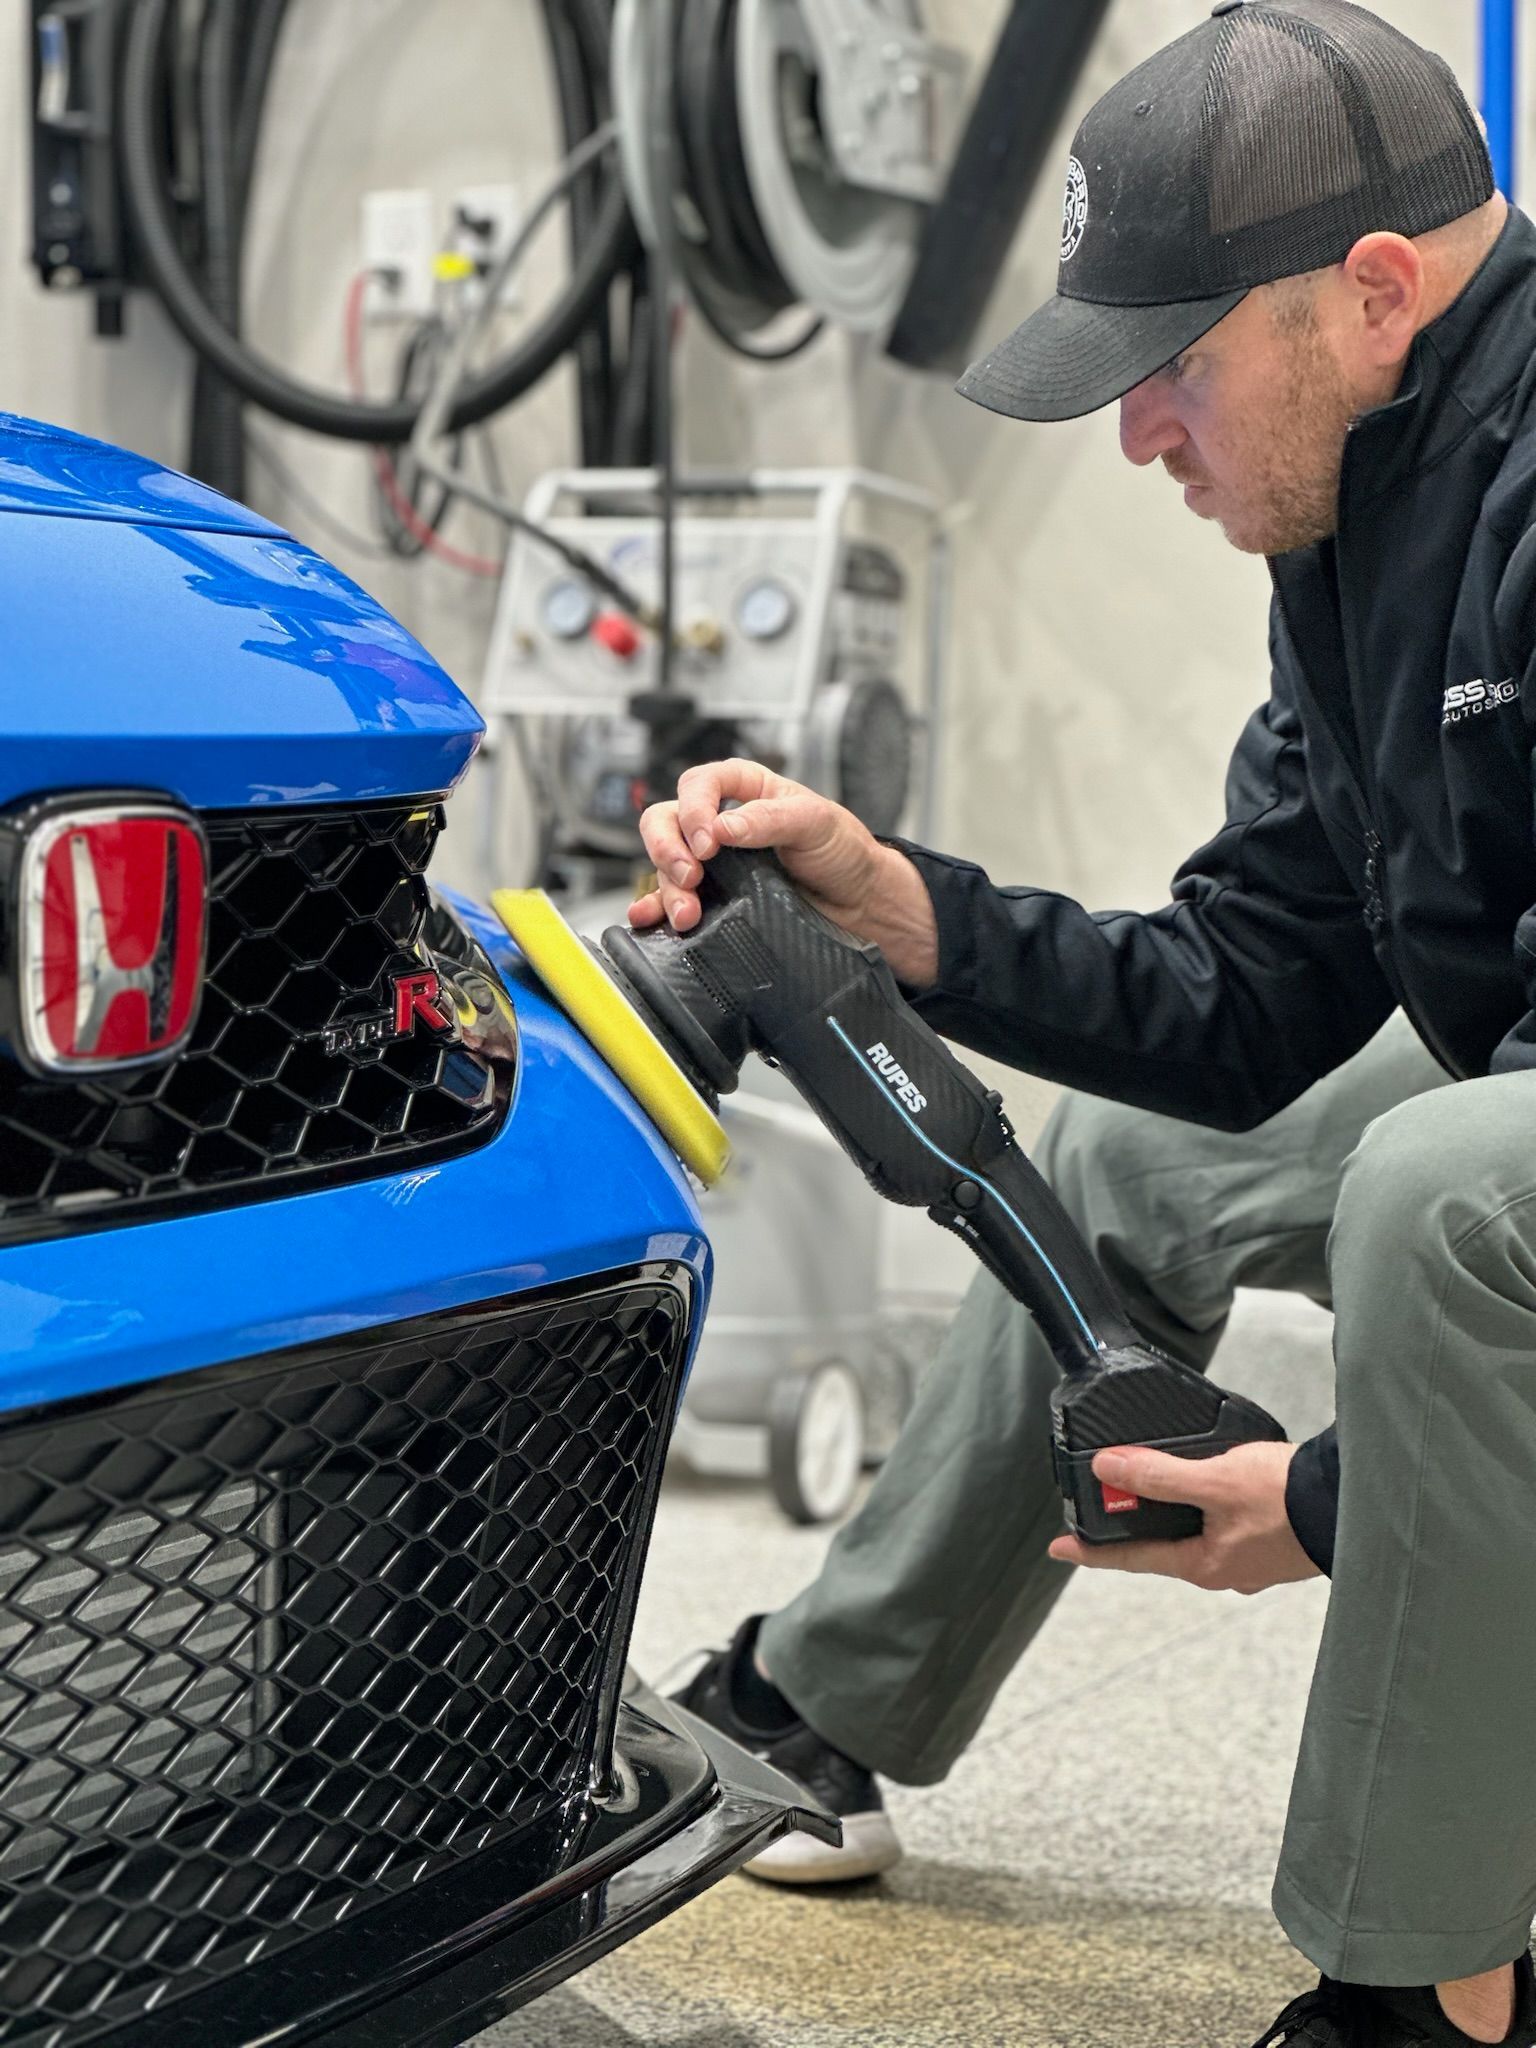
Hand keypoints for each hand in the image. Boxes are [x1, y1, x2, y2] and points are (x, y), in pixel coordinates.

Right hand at [630, 758, 938, 986]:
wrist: (859, 905)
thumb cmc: (843, 851)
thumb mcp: (816, 823)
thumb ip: (769, 819)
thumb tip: (722, 826)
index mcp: (745, 789)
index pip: (700, 784)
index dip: (695, 810)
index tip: (708, 842)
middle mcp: (721, 821)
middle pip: (667, 820)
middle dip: (668, 848)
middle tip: (690, 876)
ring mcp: (713, 863)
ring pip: (665, 863)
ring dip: (667, 888)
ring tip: (688, 914)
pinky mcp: (712, 898)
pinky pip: (669, 898)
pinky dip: (653, 907)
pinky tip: (649, 917)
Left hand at [1047, 1441, 1321, 1594]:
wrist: (1352, 1502)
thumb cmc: (1287, 1499)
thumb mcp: (1213, 1480)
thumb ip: (1158, 1475)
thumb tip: (1108, 1468)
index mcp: (1204, 1565)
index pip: (1132, 1559)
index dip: (1092, 1551)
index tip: (1059, 1550)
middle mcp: (1224, 1570)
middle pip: (1162, 1545)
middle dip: (1136, 1521)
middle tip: (1108, 1496)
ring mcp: (1250, 1559)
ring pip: (1195, 1533)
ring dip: (1172, 1509)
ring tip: (1155, 1480)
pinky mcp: (1271, 1542)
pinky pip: (1224, 1525)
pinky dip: (1205, 1505)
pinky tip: (1210, 1484)